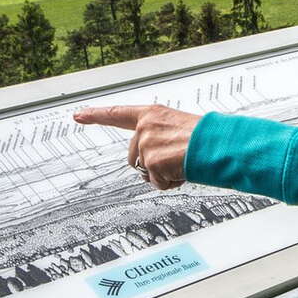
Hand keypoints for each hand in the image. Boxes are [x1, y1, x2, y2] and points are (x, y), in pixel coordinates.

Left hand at [72, 104, 199, 188]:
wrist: (219, 145)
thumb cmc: (205, 138)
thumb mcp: (178, 128)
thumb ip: (158, 137)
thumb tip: (148, 164)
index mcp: (152, 114)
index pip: (117, 114)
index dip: (96, 115)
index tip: (78, 115)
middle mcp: (145, 126)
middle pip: (134, 157)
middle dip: (151, 165)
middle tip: (176, 159)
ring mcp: (146, 144)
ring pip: (145, 172)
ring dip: (162, 174)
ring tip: (181, 163)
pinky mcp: (152, 161)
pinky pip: (157, 183)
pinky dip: (170, 182)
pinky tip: (182, 170)